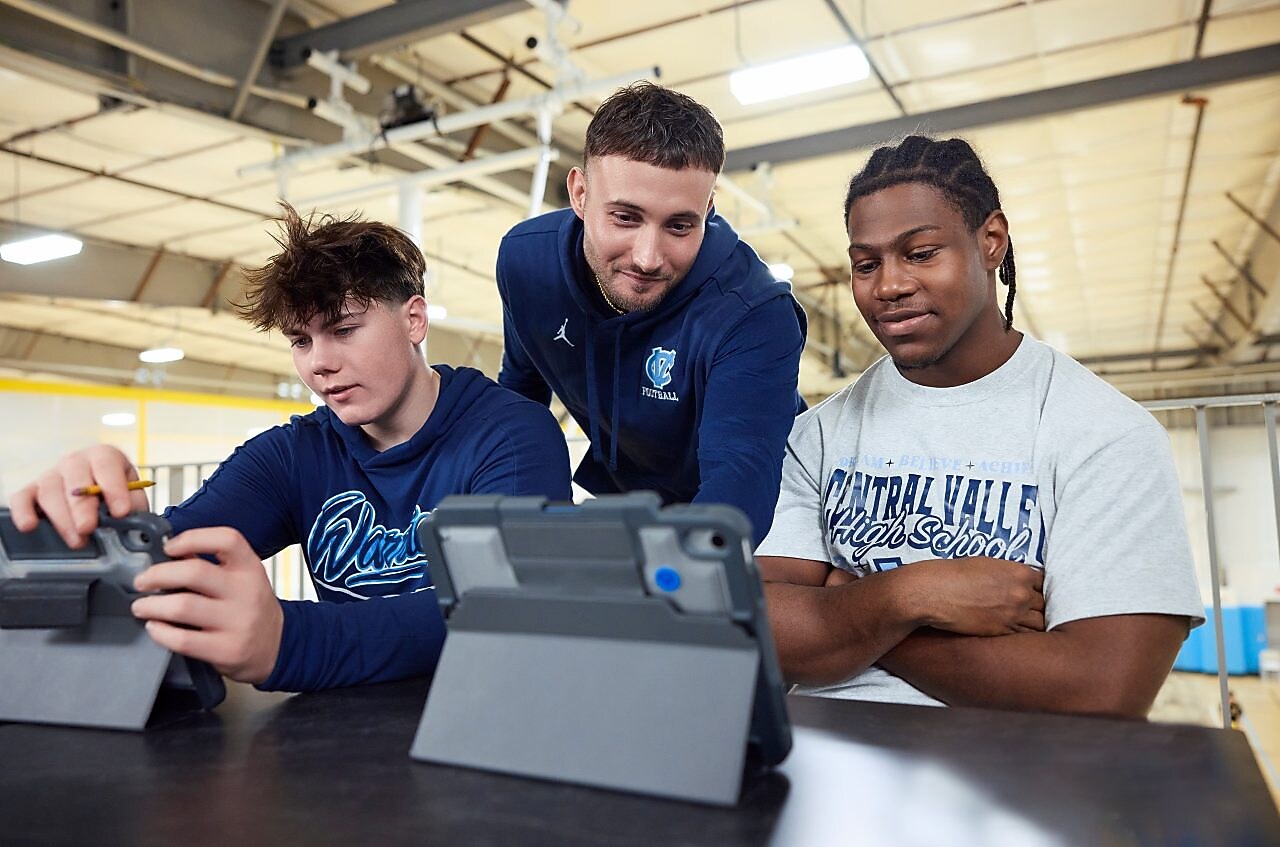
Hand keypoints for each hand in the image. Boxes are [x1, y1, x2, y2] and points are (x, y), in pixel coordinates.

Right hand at [8, 445, 148, 547]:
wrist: (94, 487)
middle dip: (83, 507)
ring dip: (62, 518)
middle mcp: (75, 462)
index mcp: (104, 456)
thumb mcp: (132, 493)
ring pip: (50, 492)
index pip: (107, 466)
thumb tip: (134, 522)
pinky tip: (29, 526)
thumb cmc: (115, 491)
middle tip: (88, 528)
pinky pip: (21, 498)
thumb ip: (134, 504)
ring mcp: (51, 475)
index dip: (114, 489)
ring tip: (76, 540)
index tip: (120, 512)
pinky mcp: (31, 490)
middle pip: (75, 480)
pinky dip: (23, 512)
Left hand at [130, 527, 283, 684]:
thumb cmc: (251, 608)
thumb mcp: (242, 579)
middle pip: (194, 573)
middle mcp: (247, 593)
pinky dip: (160, 632)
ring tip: (142, 606)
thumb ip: (211, 564)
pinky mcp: (226, 650)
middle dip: (157, 575)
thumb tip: (168, 554)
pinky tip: (155, 627)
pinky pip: (183, 640)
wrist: (276, 645)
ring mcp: (238, 623)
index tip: (169, 547)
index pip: (227, 540)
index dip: (192, 539)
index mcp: (250, 568)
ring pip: (183, 607)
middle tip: (142, 581)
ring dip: (151, 605)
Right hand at [905, 556, 1044, 635]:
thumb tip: (1014, 581)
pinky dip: (1023, 636)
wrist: (932, 592)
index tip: (1034, 592)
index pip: (1044, 582)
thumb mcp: (984, 564)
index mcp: (1019, 572)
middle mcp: (1021, 594)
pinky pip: (1024, 637)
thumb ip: (1006, 573)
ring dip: (1035, 623)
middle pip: (1045, 604)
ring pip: (1040, 623)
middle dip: (1039, 607)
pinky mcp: (1002, 632)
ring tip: (1028, 624)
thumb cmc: (952, 574)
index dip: (1038, 588)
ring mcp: (1014, 615)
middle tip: (1033, 610)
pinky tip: (1018, 635)